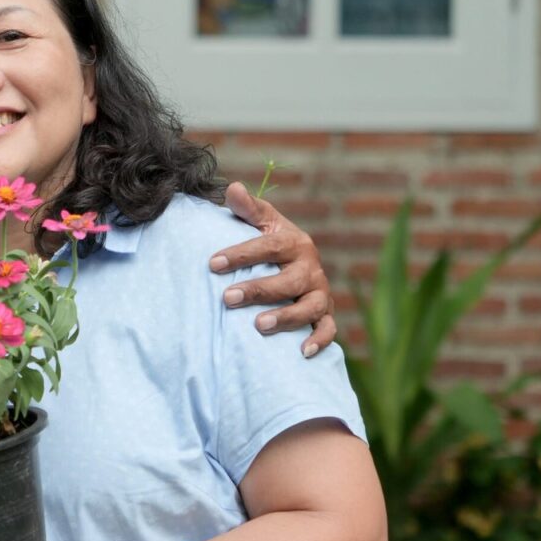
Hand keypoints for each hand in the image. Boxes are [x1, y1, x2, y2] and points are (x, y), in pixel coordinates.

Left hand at [209, 180, 336, 356]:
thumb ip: (247, 209)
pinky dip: (319, 340)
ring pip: (310, 306)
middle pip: (288, 280)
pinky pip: (328, 329)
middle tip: (226, 298)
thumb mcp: (262, 222)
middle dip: (258, 290)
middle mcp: (311, 268)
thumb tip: (232, 188)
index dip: (241, 255)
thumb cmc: (270, 242)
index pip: (268, 247)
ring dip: (286, 317)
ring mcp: (320, 292)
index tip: (212, 264)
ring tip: (258, 326)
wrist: (297, 263)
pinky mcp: (326, 314)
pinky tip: (301, 352)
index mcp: (295, 242)